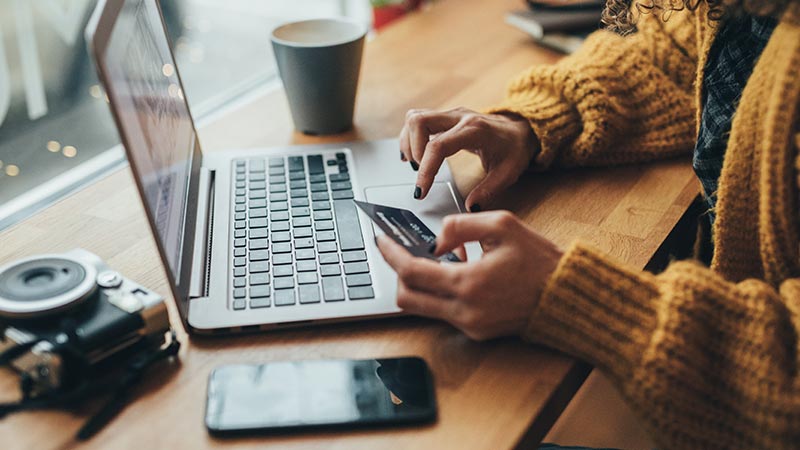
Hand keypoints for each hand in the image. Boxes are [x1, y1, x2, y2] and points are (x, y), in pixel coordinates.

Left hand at [375, 211, 562, 340]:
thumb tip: (435, 240)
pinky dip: (441, 293)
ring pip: (422, 308)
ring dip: (421, 283)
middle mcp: (465, 311)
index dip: (391, 254)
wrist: (567, 296)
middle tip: (401, 252)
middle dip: (398, 273)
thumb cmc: (539, 260)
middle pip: (407, 298)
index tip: (381, 240)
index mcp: (468, 283)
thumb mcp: (502, 225)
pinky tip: (458, 273)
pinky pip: (444, 312)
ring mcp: (470, 326)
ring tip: (439, 259)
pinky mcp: (477, 332)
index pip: (411, 272)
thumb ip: (460, 225)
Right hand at [399, 107, 538, 209]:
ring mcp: (450, 114)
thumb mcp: (508, 173)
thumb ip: (488, 191)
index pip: (438, 146)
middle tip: (420, 172)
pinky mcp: (445, 117)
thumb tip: (470, 207)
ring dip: (409, 142)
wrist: (520, 129)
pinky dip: (410, 137)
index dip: (426, 170)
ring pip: (415, 117)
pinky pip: (418, 120)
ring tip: (417, 164)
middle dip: (413, 150)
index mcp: (474, 130)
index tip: (421, 191)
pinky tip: (414, 155)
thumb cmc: (514, 149)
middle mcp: (459, 117)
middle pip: (419, 121)